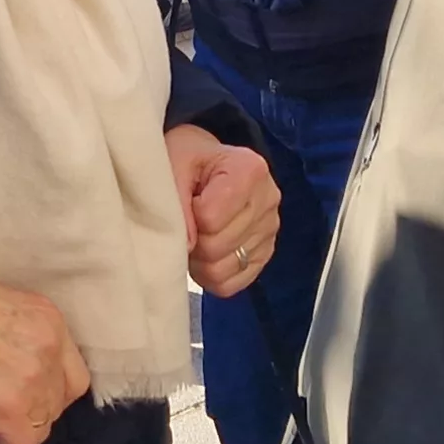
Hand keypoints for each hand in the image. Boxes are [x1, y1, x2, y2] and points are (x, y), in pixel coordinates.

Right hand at [0, 259, 89, 443]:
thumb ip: (17, 333)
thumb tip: (11, 357)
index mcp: (48, 319)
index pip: (72, 373)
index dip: (48, 389)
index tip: (23, 390)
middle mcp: (49, 351)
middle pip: (56, 403)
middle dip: (29, 409)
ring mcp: (33, 381)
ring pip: (39, 428)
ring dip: (12, 426)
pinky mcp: (9, 409)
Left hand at [168, 124, 282, 298]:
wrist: (206, 164)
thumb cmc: (188, 159)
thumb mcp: (173, 163)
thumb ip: (175, 199)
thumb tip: (187, 245)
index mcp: (250, 170)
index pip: (210, 218)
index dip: (187, 214)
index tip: (187, 198)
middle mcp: (269, 199)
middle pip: (217, 246)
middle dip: (192, 239)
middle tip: (187, 221)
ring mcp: (270, 229)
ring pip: (222, 270)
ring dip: (199, 259)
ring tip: (195, 235)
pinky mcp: (265, 254)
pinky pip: (231, 284)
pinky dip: (210, 275)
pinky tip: (206, 252)